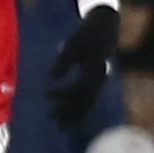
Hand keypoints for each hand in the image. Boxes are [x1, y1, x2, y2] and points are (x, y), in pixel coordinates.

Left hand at [49, 3, 119, 130]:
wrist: (106, 26)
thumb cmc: (88, 32)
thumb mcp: (75, 42)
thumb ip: (65, 59)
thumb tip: (53, 76)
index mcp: (96, 68)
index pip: (80, 88)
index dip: (64, 94)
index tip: (47, 94)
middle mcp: (100, 78)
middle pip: (86, 100)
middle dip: (69, 110)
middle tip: (51, 117)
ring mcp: (100, 81)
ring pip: (88, 103)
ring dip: (74, 115)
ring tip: (59, 127)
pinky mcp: (97, 81)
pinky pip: (88, 99)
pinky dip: (78, 110)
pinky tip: (68, 117)